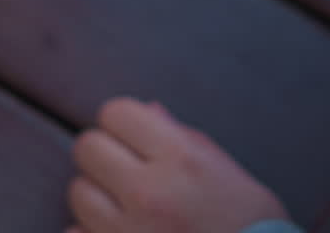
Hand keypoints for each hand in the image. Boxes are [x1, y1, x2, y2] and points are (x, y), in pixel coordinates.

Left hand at [67, 98, 288, 232]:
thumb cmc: (251, 226)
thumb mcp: (227, 172)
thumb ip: (183, 137)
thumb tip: (147, 110)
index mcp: (181, 158)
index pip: (116, 113)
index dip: (123, 123)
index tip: (134, 139)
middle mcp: (149, 192)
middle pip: (87, 147)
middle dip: (104, 155)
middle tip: (125, 171)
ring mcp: (128, 232)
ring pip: (78, 191)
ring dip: (96, 197)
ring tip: (125, 209)